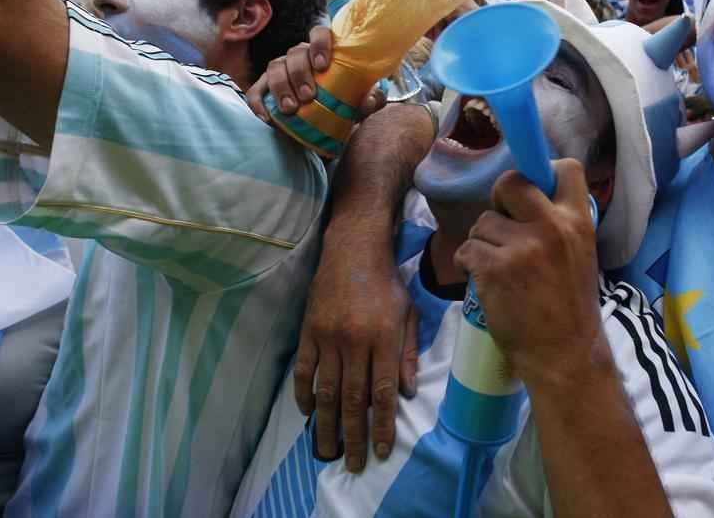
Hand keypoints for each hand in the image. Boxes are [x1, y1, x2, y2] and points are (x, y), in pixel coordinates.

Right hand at [246, 26, 385, 121]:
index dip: (320, 44)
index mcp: (324, 51)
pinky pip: (257, 90)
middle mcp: (300, 55)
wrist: (326, 120)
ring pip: (274, 67)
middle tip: (308, 96)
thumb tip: (369, 100)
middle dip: (300, 74)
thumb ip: (371, 99)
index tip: (323, 66)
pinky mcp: (266, 86)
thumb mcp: (361, 101)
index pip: (320, 33)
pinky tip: (267, 118)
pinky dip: (258, 103)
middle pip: (295, 53)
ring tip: (291, 108)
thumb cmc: (345, 101)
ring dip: (281, 87)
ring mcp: (282, 68)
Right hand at [293, 223, 418, 470]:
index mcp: (383, 337)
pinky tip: (309, 413)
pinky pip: (304, 370)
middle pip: (352, 399)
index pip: (383, 392)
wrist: (352, 249)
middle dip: (353, 436)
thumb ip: (408, 353)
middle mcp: (354, 341)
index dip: (383, 425)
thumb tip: (406, 393)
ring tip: (326, 450)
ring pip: (325, 391)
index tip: (382, 450)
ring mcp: (328, 337)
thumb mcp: (409, 313)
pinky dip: (304, 394)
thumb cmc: (387, 282)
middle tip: (352, 464)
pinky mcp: (309, 331)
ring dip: (326, 425)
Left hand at [455, 160, 604, 389]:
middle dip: (499, 198)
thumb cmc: (569, 308)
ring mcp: (521, 248)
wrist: (564, 355)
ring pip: (483, 222)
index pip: (565, 168)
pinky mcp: (494, 269)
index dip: (542, 172)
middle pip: (511, 182)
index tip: (532, 192)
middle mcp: (552, 227)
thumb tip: (525, 198)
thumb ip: (558, 224)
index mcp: (579, 222)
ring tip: (498, 266)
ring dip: (483, 241)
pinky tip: (481, 277)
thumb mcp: (580, 254)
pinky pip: (467, 249)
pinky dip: (468, 263)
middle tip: (502, 223)